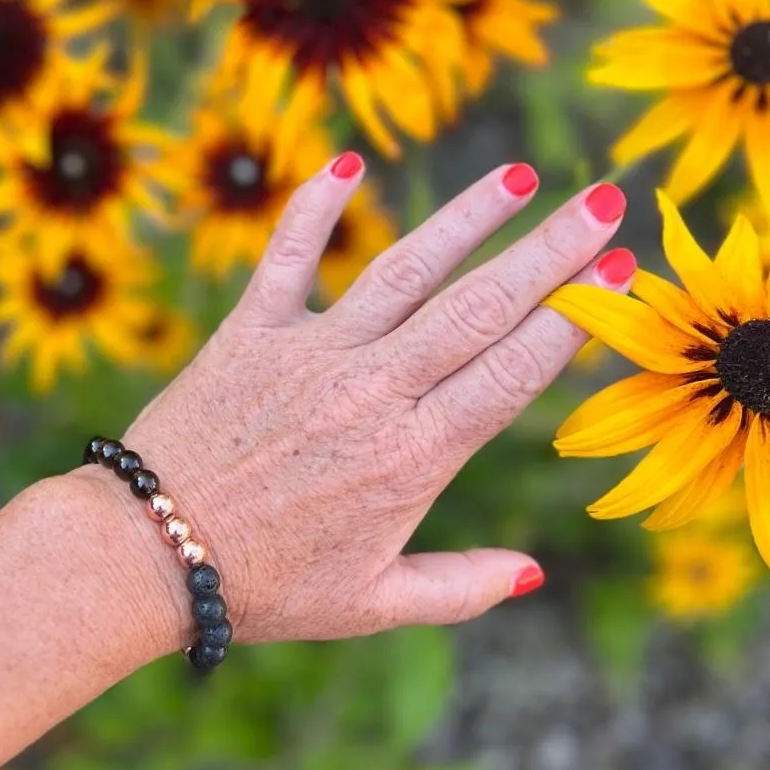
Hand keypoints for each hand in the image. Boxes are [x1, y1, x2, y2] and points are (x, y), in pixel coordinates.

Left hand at [72, 157, 632, 654]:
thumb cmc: (264, 585)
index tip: (620, 272)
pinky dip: (313, 207)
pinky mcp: (250, 331)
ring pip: (405, 269)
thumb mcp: (372, 604)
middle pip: (479, 308)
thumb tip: (534, 573)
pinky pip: (288, 255)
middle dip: (550, 251)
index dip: (574, 318)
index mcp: (414, 457)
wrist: (148, 554)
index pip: (513, 370)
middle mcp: (373, 392)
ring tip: (521, 177)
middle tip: (605, 202)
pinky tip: (347, 164)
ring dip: (467, 217)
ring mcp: (311, 354)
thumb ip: (461, 589)